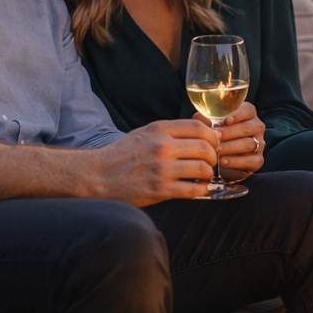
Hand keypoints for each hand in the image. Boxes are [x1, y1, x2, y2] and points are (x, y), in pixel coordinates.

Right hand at [90, 120, 218, 205]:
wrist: (98, 176)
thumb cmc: (123, 154)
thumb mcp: (146, 133)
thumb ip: (173, 129)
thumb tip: (204, 123)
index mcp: (159, 130)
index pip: (199, 127)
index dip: (213, 136)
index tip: (213, 144)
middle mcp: (162, 147)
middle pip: (205, 147)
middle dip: (213, 156)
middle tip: (210, 161)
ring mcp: (162, 169)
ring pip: (203, 168)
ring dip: (208, 173)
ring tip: (204, 176)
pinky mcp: (161, 189)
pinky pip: (193, 189)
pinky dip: (202, 189)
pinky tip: (198, 188)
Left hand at [204, 102, 264, 177]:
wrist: (222, 161)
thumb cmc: (217, 137)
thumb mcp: (210, 126)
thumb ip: (205, 119)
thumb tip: (201, 118)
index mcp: (248, 114)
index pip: (247, 110)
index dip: (237, 114)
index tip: (226, 120)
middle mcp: (257, 127)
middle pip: (247, 127)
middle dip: (229, 133)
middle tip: (215, 138)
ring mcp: (260, 143)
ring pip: (249, 144)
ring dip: (230, 147)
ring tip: (216, 150)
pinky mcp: (258, 160)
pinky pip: (249, 160)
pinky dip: (235, 161)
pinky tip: (222, 161)